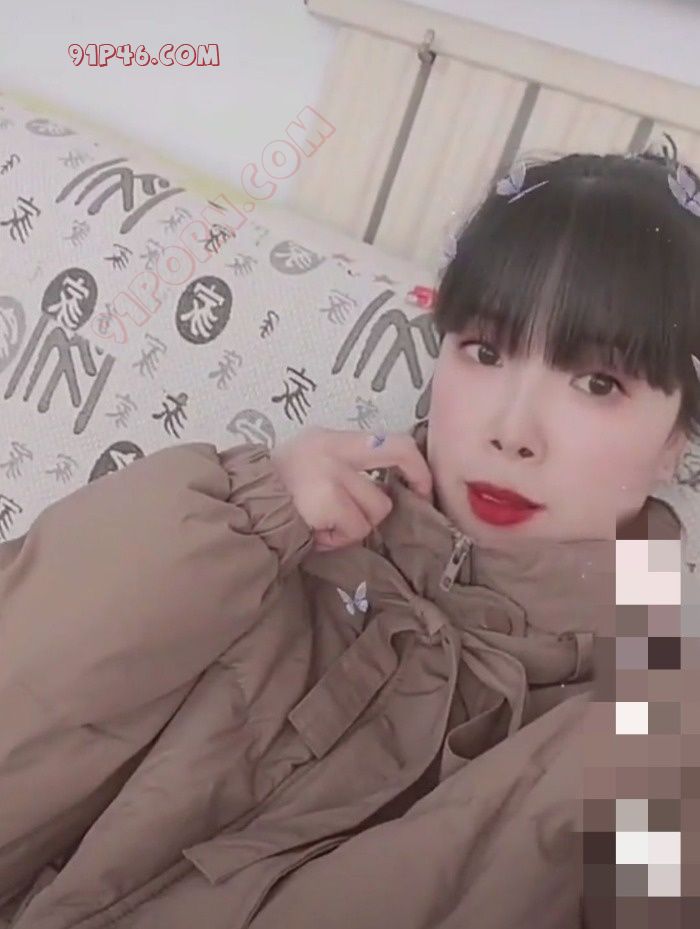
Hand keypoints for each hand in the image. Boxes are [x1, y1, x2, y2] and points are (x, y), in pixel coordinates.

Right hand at [271, 427, 433, 551]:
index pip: (388, 439)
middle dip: (418, 477)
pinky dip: (339, 539)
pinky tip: (316, 534)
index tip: (420, 486)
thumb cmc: (270, 497)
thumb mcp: (306, 467)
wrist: (238, 511)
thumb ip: (342, 470)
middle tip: (420, 499)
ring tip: (324, 526)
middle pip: (400, 451)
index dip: (414, 463)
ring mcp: (331, 472)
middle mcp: (333, 447)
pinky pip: (356, 529)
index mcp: (329, 438)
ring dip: (356, 525)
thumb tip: (385, 490)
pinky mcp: (327, 498)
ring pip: (377, 508)